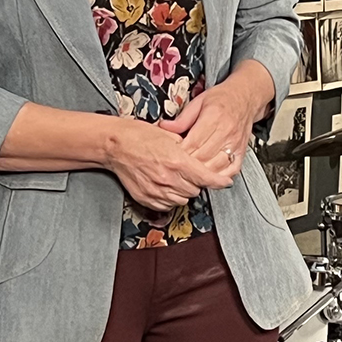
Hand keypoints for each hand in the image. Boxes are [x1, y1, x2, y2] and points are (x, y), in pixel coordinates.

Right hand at [105, 118, 229, 211]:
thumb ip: (187, 149)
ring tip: (177, 179)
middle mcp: (168, 178)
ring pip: (183, 199)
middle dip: (197, 183)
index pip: (206, 178)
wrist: (116, 145)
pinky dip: (170, 198)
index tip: (225, 183)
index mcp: (177, 161)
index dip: (219, 182)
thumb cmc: (139, 136)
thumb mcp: (170, 136)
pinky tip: (167, 186)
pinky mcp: (147, 198)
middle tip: (191, 174)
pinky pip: (167, 205)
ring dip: (184, 191)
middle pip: (195, 190)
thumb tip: (199, 157)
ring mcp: (156, 190)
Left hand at [167, 63, 273, 189]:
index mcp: (214, 116)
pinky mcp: (241, 152)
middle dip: (188, 165)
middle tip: (176, 168)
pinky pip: (230, 170)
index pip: (193, 142)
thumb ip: (182, 118)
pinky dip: (219, 177)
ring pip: (216, 166)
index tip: (170, 156)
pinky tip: (209, 177)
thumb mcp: (199, 102)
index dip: (180, 153)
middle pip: (203, 157)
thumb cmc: (221, 99)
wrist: (245, 97)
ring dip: (202, 174)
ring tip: (190, 175)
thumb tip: (164, 127)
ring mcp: (235, 144)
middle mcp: (227, 131)